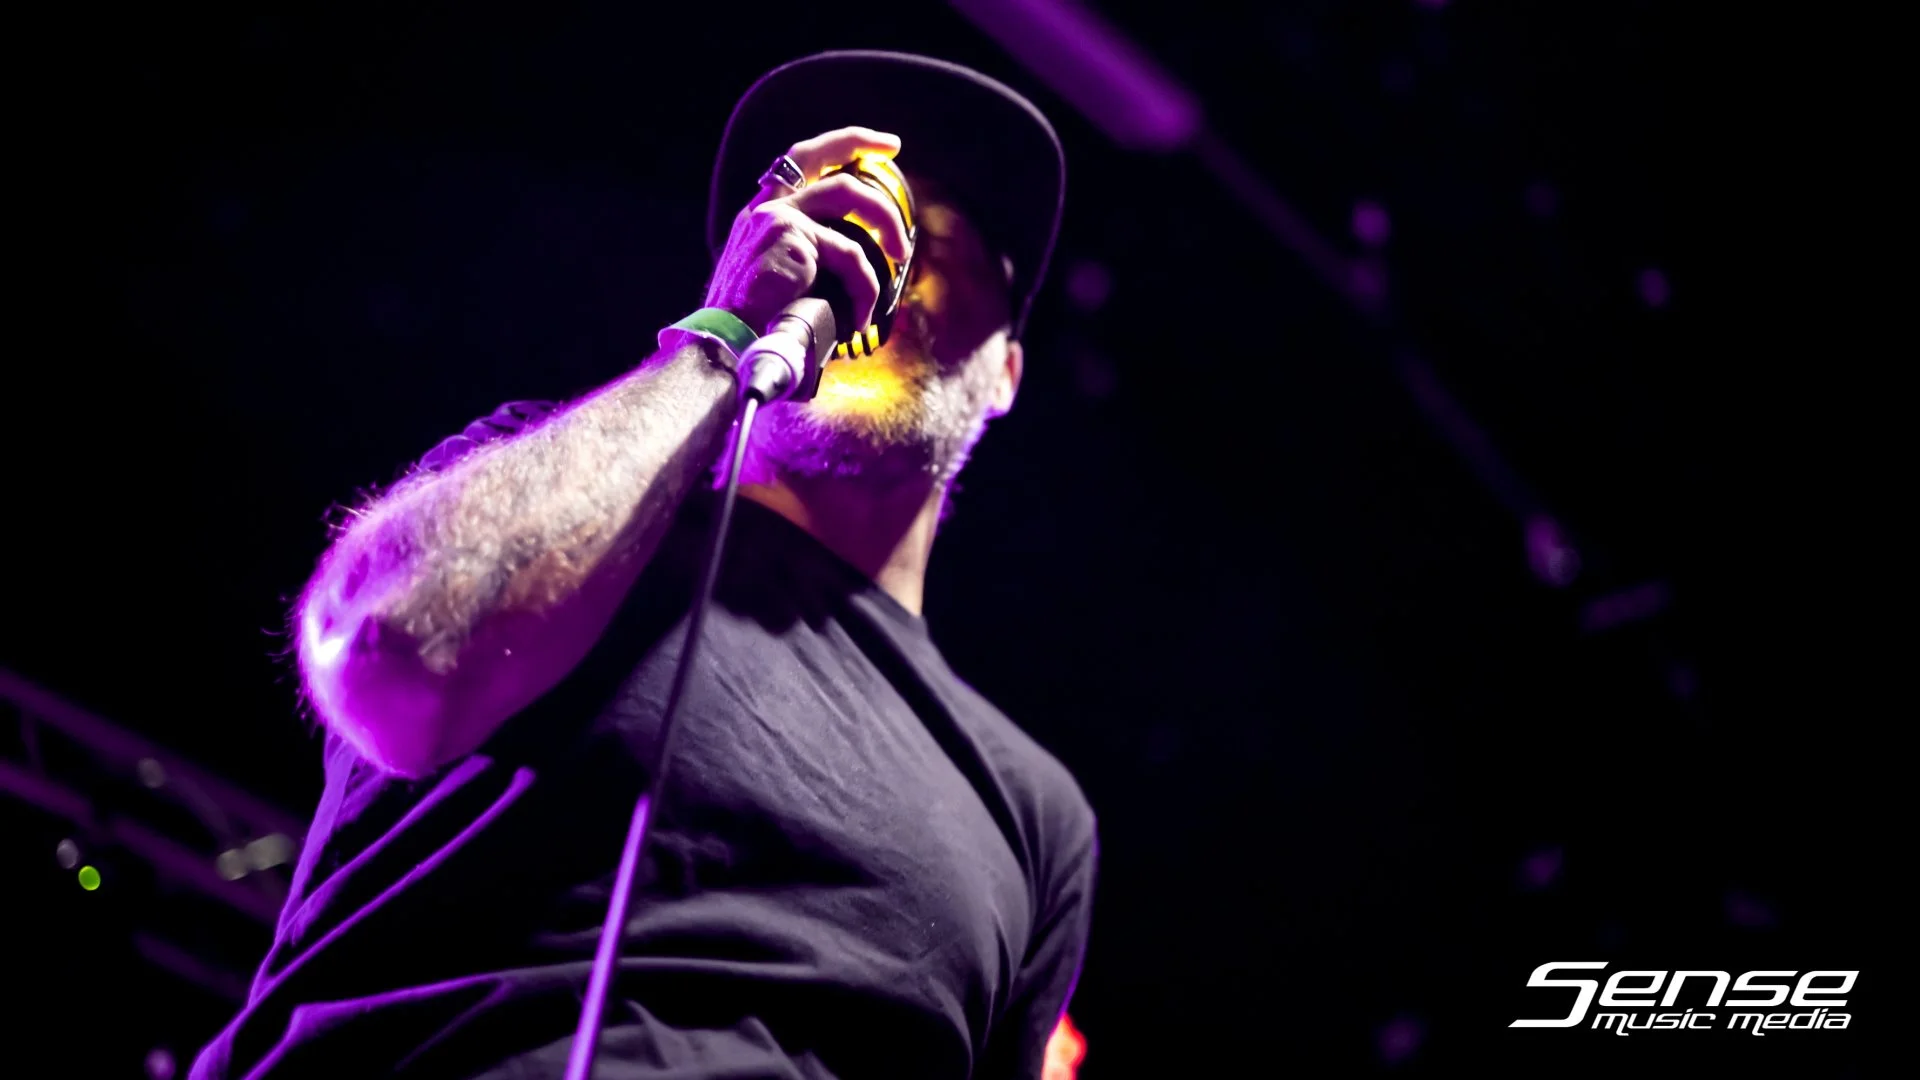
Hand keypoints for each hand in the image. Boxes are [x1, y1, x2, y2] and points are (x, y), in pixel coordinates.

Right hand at [704, 127, 913, 334]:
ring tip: (901, 253)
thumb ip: (808, 262)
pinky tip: (860, 317)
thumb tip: (856, 266)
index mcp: (761, 217)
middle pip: (816, 154)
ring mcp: (776, 216)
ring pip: (848, 193)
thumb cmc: (757, 326)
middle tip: (891, 146)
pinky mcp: (791, 236)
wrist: (727, 342)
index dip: (834, 148)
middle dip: (857, 141)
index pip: (796, 164)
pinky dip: (864, 288)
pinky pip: (850, 255)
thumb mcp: (781, 283)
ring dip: (884, 220)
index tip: (869, 149)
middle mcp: (764, 207)